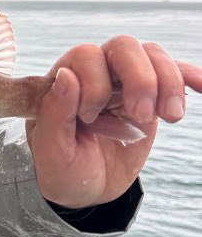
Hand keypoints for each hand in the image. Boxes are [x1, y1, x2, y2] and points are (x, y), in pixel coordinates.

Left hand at [26, 36, 201, 207]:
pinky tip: (201, 85)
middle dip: (141, 79)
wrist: (83, 188)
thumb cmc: (60, 168)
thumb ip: (54, 113)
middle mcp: (96, 73)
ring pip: (153, 56)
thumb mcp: (50, 151)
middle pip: (125, 47)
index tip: (90, 119)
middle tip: (142, 115)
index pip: (86, 56)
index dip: (95, 85)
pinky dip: (188, 76)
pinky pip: (174, 74)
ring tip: (170, 116)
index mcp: (64, 80)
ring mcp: (124, 83)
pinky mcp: (149, 97)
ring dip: (168, 82)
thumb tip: (66, 75)